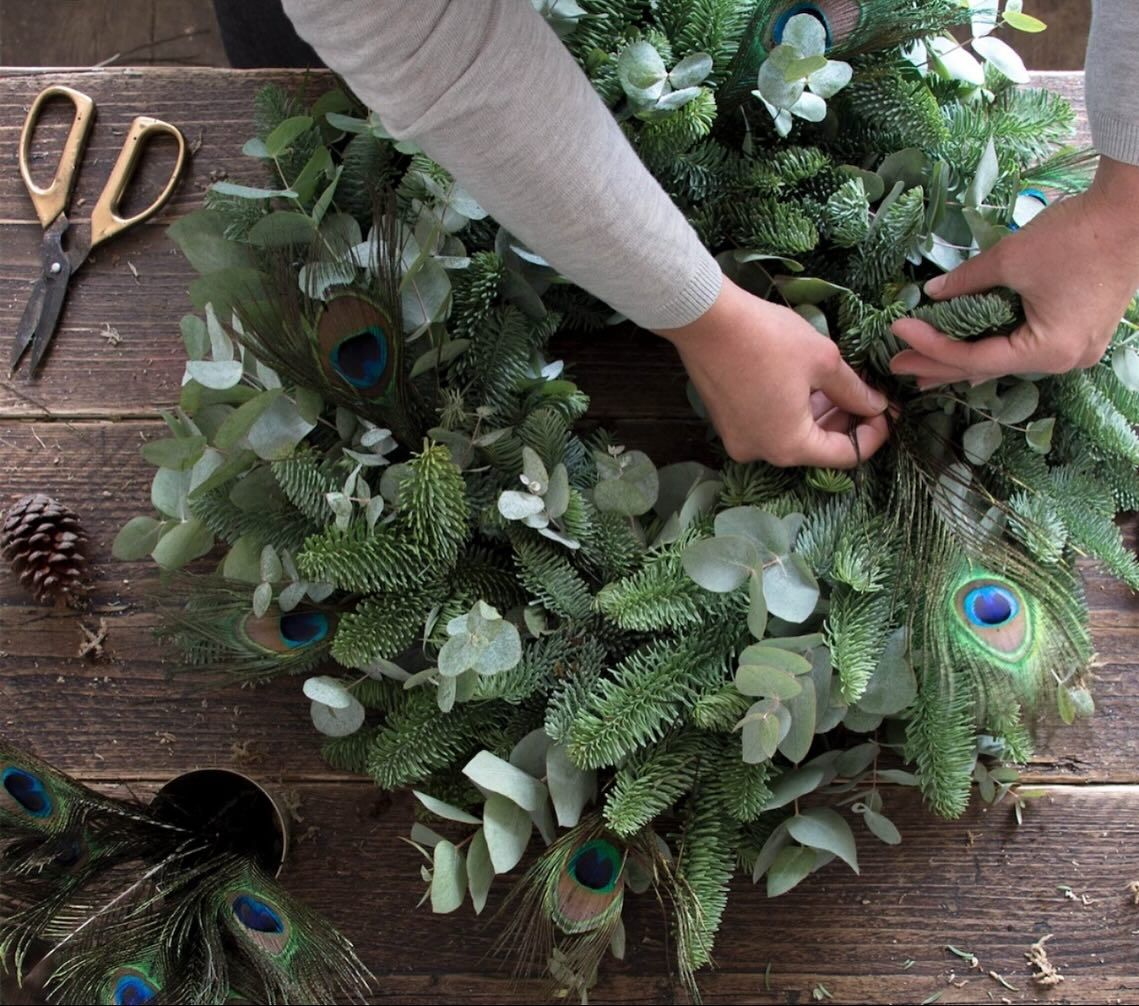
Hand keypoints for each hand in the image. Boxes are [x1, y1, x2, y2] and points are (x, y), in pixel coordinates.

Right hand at [656, 276, 889, 467]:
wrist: (707, 320)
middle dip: (844, 422)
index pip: (844, 455)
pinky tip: (803, 382)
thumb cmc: (769, 340)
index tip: (886, 410)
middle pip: (815, 447)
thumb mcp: (824, 361)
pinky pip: (767, 423)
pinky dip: (790, 409)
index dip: (873, 434)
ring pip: (790, 434)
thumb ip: (855, 390)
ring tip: (836, 384)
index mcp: (789, 447)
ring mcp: (738, 438)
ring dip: (817, 414)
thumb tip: (875, 405)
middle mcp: (761, 452)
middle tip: (866, 394)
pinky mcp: (725, 421)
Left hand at [889, 156, 1138, 388]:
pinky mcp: (1078, 333)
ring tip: (923, 368)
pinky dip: (993, 347)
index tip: (897, 331)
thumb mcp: (1010, 258)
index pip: (976, 357)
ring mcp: (1075, 350)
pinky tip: (967, 358)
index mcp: (1049, 350)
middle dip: (940, 365)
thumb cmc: (1075, 235)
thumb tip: (931, 294)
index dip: (932, 345)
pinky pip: (1025, 348)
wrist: (1132, 211)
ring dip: (964, 360)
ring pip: (1006, 359)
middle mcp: (1064, 360)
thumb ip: (967, 281)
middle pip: (989, 366)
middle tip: (897, 365)